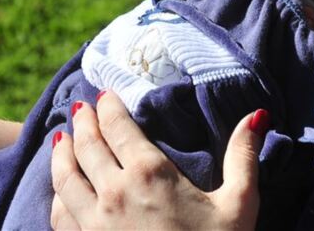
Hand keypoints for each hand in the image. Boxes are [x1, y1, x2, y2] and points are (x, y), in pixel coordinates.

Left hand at [50, 90, 268, 229]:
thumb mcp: (240, 204)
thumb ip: (243, 156)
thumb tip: (257, 115)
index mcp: (150, 173)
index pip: (117, 126)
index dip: (108, 106)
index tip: (104, 95)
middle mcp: (114, 193)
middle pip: (87, 145)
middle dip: (83, 122)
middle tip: (81, 109)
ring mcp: (94, 223)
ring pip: (64, 177)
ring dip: (61, 153)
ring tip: (61, 139)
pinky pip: (59, 215)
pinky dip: (57, 194)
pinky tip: (61, 190)